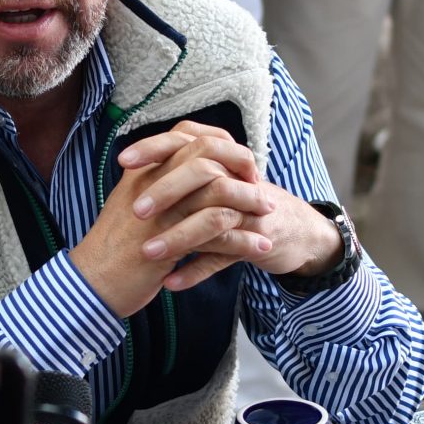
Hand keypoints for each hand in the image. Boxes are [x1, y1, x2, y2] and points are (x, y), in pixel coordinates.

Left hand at [119, 122, 343, 291]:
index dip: (155, 147)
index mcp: (221, 159)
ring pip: (212, 219)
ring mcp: (248, 211)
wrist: (299, 231)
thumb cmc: (245, 204)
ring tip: (148, 252)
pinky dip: (196, 272)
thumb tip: (133, 167)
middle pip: (202, 173)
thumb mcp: (218, 180)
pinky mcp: (257, 241)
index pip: (186, 140)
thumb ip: (182, 170)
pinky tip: (171, 283)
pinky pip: (225, 256)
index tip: (124, 161)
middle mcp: (236, 179)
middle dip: (166, 191)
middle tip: (136, 211)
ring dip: (178, 238)